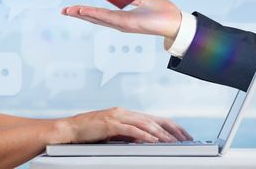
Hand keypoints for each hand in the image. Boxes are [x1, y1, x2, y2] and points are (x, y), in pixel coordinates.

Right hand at [52, 107, 191, 143]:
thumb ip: (128, 135)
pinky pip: (132, 130)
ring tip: (173, 142)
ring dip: (161, 134)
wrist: (69, 130)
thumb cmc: (88, 133)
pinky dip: (144, 135)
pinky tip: (153, 141)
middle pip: (154, 119)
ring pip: (146, 123)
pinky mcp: (110, 124)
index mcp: (125, 114)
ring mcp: (117, 116)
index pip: (154, 118)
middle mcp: (123, 112)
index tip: (183, 135)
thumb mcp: (112, 134)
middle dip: (172, 129)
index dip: (171, 126)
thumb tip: (145, 142)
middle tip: (185, 139)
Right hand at [61, 0, 182, 41]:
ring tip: (69, 11)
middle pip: (94, 18)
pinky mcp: (128, 24)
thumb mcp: (146, 2)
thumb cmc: (164, 13)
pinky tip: (85, 11)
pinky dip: (95, 14)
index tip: (72, 9)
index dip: (85, 12)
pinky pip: (108, 18)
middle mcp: (120, 23)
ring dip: (83, 14)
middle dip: (78, 15)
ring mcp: (123, 24)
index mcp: (123, 18)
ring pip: (98, 18)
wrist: (176, 22)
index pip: (100, 14)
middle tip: (63, 11)